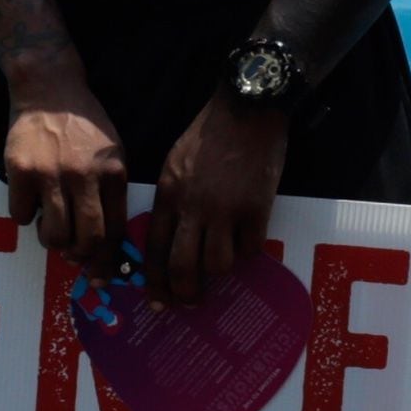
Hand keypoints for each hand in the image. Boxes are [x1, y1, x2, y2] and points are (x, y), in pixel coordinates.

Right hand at [2, 87, 128, 260]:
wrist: (50, 89)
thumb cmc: (84, 126)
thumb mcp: (112, 154)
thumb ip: (111, 193)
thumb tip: (106, 244)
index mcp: (113, 173)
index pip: (114, 231)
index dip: (107, 261)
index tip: (100, 275)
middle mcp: (85, 175)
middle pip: (86, 240)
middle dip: (79, 257)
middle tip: (72, 255)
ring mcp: (51, 173)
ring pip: (53, 235)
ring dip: (51, 240)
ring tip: (50, 226)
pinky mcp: (21, 171)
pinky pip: (21, 216)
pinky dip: (25, 214)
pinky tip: (30, 197)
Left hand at [147, 94, 291, 304]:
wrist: (246, 108)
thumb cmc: (208, 134)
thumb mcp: (174, 164)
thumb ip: (170, 200)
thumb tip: (170, 238)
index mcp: (168, 195)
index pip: (154, 251)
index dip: (155, 282)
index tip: (158, 302)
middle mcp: (193, 207)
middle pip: (182, 267)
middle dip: (185, 293)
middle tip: (190, 303)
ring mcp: (226, 210)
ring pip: (217, 264)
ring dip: (219, 271)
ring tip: (222, 265)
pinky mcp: (256, 208)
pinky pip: (250, 249)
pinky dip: (247, 253)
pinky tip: (246, 243)